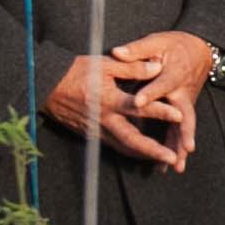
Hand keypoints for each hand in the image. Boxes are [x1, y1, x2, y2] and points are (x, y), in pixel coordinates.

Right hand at [47, 53, 185, 167]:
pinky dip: (130, 151)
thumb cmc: (75, 72)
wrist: (46, 87)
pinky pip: (114, 146)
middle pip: (132, 140)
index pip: (138, 107)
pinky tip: (143, 154)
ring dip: (143, 155)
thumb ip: (133, 68)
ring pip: (123, 148)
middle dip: (153, 150)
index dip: (159, 111)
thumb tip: (158, 67)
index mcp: (108, 99)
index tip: (179, 115)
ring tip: (164, 159)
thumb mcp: (105, 64)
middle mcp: (103, 119)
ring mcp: (96, 130)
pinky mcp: (91, 135)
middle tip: (172, 157)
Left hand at [107, 30, 216, 171]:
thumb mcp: (157, 41)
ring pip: (184, 127)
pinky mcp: (183, 110)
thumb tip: (117, 52)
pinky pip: (179, 130)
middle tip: (184, 148)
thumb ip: (137, 50)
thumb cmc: (175, 45)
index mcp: (174, 73)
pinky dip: (175, 147)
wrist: (200, 50)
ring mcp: (184, 103)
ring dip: (180, 147)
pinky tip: (168, 166)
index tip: (139, 102)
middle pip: (184, 114)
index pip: (162, 84)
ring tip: (177, 166)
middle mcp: (181, 92)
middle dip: (183, 132)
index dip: (151, 92)